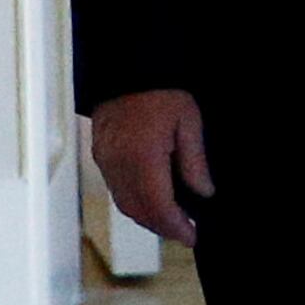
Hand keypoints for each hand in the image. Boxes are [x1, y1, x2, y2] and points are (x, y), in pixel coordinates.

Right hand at [90, 88, 210, 247]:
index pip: (158, 206)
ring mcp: (105, 161)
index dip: (175, 226)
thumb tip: (203, 192)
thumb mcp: (189, 122)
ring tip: (172, 220)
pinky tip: (152, 200)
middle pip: (138, 210)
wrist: (127, 69)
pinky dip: (134, 202)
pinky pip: (116, 189)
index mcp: (143, 157)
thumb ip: (195, 162)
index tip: (192, 236)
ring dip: (147, 217)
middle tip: (185, 232)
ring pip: (124, 204)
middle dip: (162, 227)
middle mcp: (118, 164)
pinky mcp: (100, 155)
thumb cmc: (160, 91)